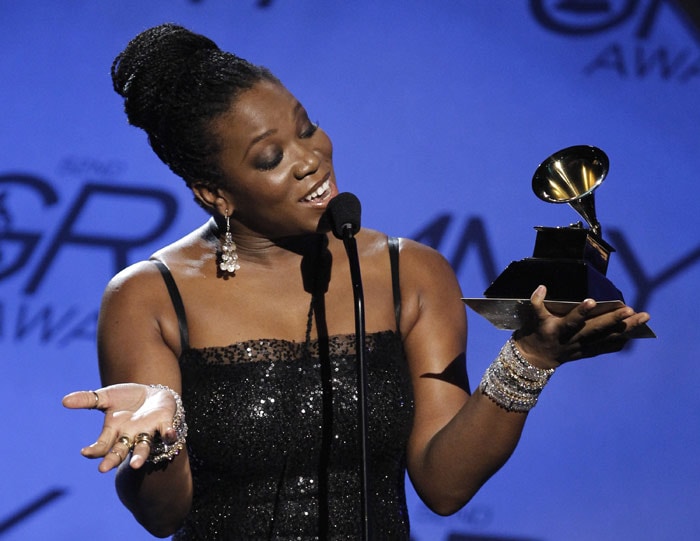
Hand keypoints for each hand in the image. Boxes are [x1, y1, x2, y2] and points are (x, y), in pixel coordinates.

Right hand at [62, 383, 177, 471]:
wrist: (153, 394)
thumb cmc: (127, 399)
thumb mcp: (106, 397)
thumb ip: (87, 399)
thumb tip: (64, 401)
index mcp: (115, 432)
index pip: (103, 446)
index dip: (95, 450)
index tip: (85, 452)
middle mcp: (130, 435)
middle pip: (121, 451)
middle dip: (113, 459)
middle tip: (103, 468)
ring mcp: (148, 431)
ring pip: (143, 447)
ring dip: (140, 455)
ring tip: (136, 464)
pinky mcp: (165, 423)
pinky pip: (167, 431)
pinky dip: (169, 434)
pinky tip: (169, 435)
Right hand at [514, 285, 650, 368]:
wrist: (536, 358)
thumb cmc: (536, 332)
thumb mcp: (533, 318)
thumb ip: (536, 302)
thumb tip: (542, 287)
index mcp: (558, 330)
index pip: (571, 321)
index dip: (581, 312)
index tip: (592, 301)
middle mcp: (573, 340)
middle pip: (596, 330)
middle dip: (614, 320)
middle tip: (630, 309)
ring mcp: (582, 348)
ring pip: (607, 338)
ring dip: (627, 328)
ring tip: (643, 317)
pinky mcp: (587, 353)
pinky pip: (607, 347)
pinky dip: (621, 340)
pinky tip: (634, 333)